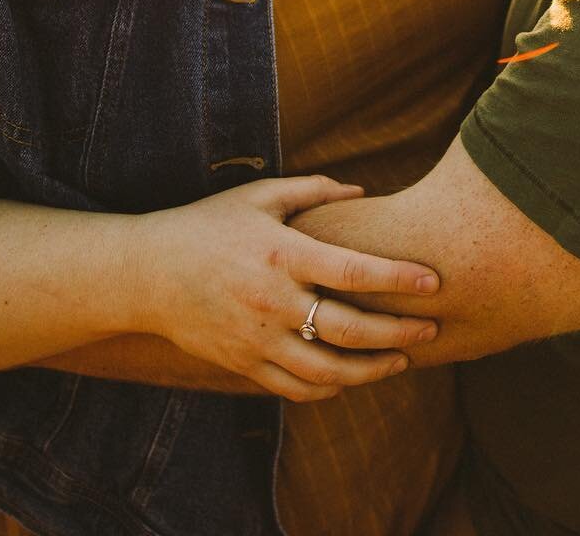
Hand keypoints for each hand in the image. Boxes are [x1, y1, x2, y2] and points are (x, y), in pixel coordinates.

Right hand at [130, 175, 440, 401]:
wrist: (146, 273)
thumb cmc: (208, 225)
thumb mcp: (259, 196)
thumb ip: (313, 191)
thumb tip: (362, 191)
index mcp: (281, 253)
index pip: (353, 271)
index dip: (397, 278)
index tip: (433, 281)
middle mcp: (272, 301)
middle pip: (349, 328)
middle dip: (398, 331)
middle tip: (432, 327)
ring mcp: (257, 339)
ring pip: (328, 369)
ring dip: (372, 369)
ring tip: (403, 360)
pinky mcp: (243, 364)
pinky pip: (296, 387)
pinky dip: (331, 387)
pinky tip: (353, 376)